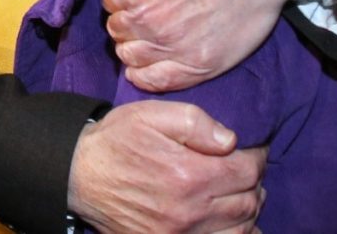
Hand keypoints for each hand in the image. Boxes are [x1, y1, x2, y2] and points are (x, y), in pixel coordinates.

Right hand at [68, 100, 265, 232]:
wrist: (79, 174)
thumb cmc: (118, 139)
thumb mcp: (154, 114)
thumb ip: (198, 124)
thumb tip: (232, 141)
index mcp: (189, 174)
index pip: (248, 171)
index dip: (257, 157)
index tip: (253, 150)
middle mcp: (188, 211)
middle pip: (248, 202)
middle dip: (254, 183)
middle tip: (247, 169)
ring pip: (238, 230)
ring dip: (248, 211)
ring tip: (241, 193)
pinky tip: (230, 221)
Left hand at [92, 0, 306, 91]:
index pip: (109, 1)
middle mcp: (147, 22)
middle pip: (118, 30)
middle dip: (127, 20)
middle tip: (147, 11)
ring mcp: (171, 47)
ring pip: (131, 57)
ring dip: (133, 46)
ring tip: (149, 36)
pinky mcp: (197, 65)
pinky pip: (156, 81)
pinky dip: (144, 76)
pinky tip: (146, 67)